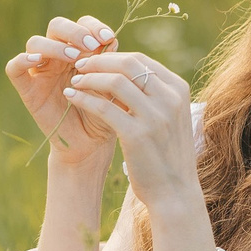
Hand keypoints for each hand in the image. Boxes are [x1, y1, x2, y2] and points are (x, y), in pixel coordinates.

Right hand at [6, 14, 120, 170]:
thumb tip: (110, 39)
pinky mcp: (27, 89)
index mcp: (80, 51)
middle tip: (91, 46)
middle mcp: (58, 57)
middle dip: (74, 31)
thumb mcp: (112, 86)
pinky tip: (37, 60)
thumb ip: (109, 64)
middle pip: (57, 26)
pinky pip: (14, 68)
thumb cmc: (104, 113)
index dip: (93, 26)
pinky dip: (22, 60)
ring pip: (35, 42)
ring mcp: (41, 71)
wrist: (91, 143)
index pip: (82, 25)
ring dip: (55, 45)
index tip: (108, 38)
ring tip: (74, 58)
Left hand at [59, 52, 197, 213]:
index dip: (112, 57)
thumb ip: (154, 95)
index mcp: (178, 90)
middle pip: (128, 64)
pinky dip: (84, 98)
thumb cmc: (167, 155)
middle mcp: (170, 99)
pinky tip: (71, 97)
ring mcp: (155, 116)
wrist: (175, 193)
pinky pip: (103, 107)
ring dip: (89, 77)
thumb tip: (126, 72)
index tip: (94, 62)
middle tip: (79, 66)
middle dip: (99, 61)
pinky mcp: (137, 135)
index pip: (140, 60)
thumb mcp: (170, 118)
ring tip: (74, 81)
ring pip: (115, 81)